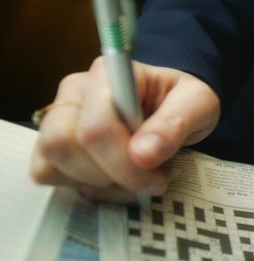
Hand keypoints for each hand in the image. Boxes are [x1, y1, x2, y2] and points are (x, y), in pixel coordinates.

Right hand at [30, 58, 219, 202]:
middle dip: (112, 175)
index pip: (95, 125)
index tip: (157, 172)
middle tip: (151, 179)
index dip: (122, 160)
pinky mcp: (53, 143)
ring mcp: (58, 117)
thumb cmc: (182, 101)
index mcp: (108, 74)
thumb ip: (176, 123)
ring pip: (52, 163)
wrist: (175, 107)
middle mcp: (75, 92)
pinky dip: (84, 186)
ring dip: (100, 184)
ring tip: (136, 178)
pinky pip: (47, 174)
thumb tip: (143, 154)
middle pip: (64, 144)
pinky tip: (114, 180)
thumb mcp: (198, 104)